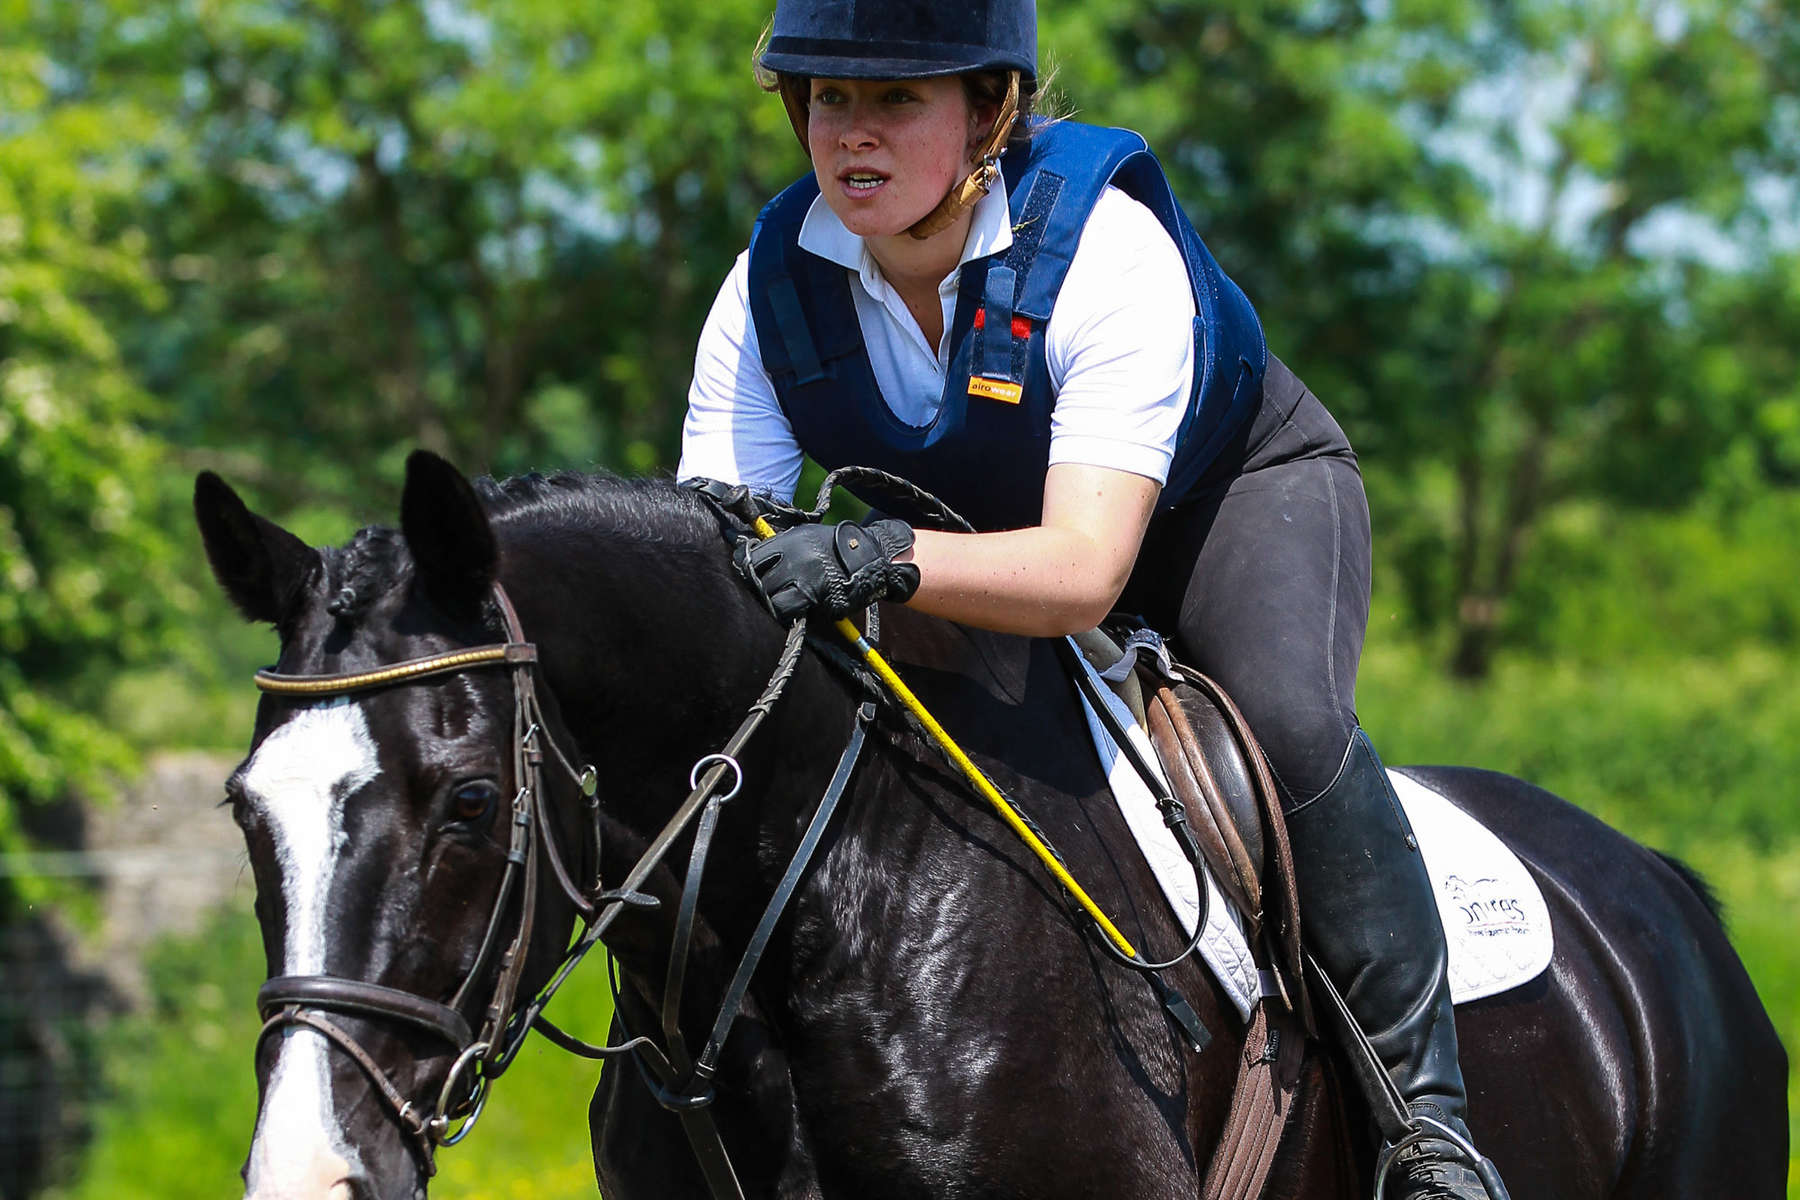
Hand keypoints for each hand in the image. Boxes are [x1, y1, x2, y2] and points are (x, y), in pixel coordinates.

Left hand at [735, 519, 920, 621]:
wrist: (869, 557)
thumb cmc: (835, 547)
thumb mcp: (807, 536)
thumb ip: (782, 546)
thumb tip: (754, 558)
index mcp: (790, 541)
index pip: (753, 559)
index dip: (750, 569)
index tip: (752, 576)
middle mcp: (795, 560)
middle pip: (760, 581)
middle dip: (761, 589)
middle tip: (767, 593)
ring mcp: (808, 581)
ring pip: (773, 600)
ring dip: (774, 603)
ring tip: (781, 602)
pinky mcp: (820, 599)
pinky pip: (792, 612)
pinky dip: (790, 613)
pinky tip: (795, 610)